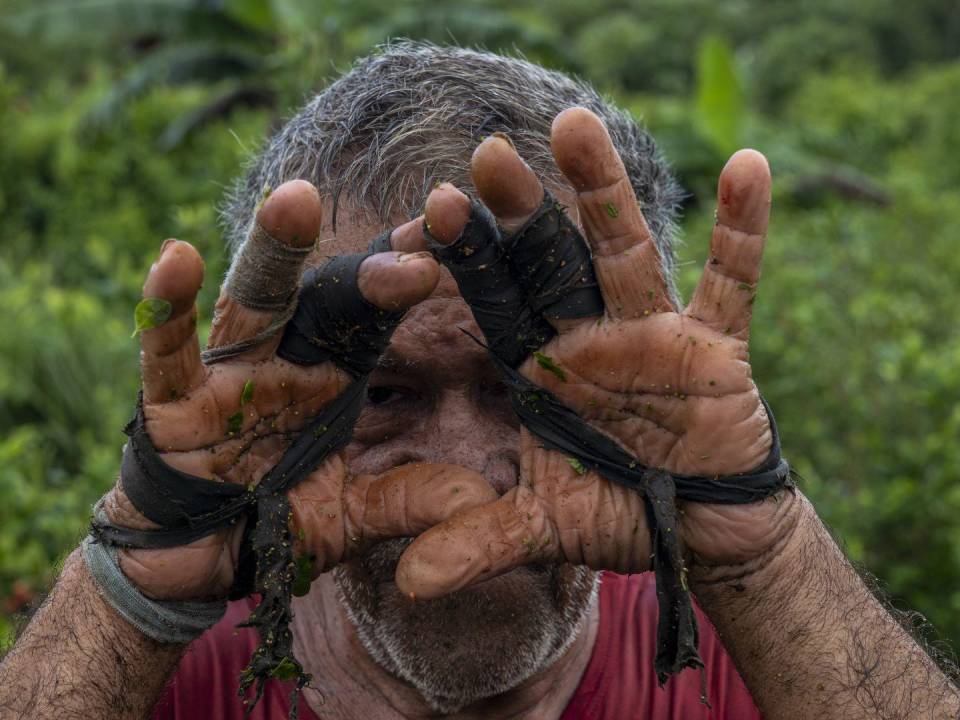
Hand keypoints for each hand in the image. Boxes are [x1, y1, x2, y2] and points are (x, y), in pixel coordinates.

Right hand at [103, 180, 493, 600]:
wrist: (202, 557)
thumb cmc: (279, 518)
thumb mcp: (354, 517)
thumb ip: (409, 500)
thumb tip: (481, 497)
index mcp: (334, 371)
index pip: (379, 312)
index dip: (414, 271)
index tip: (461, 228)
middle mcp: (287, 358)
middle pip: (330, 297)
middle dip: (372, 269)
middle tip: (421, 234)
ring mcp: (229, 373)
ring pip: (254, 302)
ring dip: (273, 253)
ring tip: (296, 200)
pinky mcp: (173, 403)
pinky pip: (170, 352)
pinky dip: (169, 310)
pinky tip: (177, 258)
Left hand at [397, 108, 794, 598]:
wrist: (693, 526)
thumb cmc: (613, 513)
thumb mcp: (545, 528)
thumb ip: (480, 543)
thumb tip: (411, 586)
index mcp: (539, 366)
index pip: (493, 305)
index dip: (463, 266)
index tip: (424, 219)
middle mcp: (588, 333)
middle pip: (549, 260)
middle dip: (519, 213)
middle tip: (483, 155)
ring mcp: (653, 331)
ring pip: (625, 250)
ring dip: (602, 192)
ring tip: (573, 124)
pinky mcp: (716, 343)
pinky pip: (734, 280)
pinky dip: (743, 230)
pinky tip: (747, 164)